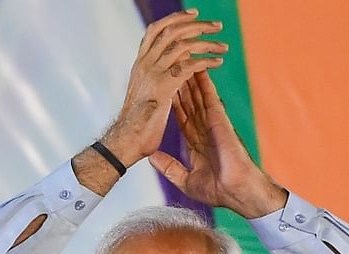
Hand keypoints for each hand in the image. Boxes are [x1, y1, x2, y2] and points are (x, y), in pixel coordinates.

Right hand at [102, 9, 226, 166]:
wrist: (125, 142)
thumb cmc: (134, 126)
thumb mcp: (142, 97)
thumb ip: (151, 83)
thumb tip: (161, 76)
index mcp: (140, 65)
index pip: (156, 31)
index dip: (174, 20)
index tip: (192, 16)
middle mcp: (145, 65)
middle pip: (170, 32)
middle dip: (195, 25)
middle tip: (216, 25)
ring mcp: (153, 74)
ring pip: (182, 46)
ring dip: (205, 43)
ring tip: (223, 46)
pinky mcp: (164, 87)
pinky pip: (189, 66)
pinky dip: (205, 62)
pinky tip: (217, 63)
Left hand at [150, 72, 286, 218]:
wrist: (237, 192)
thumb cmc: (219, 191)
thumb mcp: (186, 180)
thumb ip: (169, 168)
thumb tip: (152, 158)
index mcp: (196, 142)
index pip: (181, 116)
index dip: (171, 102)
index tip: (162, 88)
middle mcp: (204, 129)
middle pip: (188, 101)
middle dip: (179, 84)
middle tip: (170, 65)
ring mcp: (213, 123)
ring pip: (198, 95)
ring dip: (190, 77)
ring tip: (182, 59)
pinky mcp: (220, 121)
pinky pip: (210, 98)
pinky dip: (204, 83)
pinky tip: (199, 68)